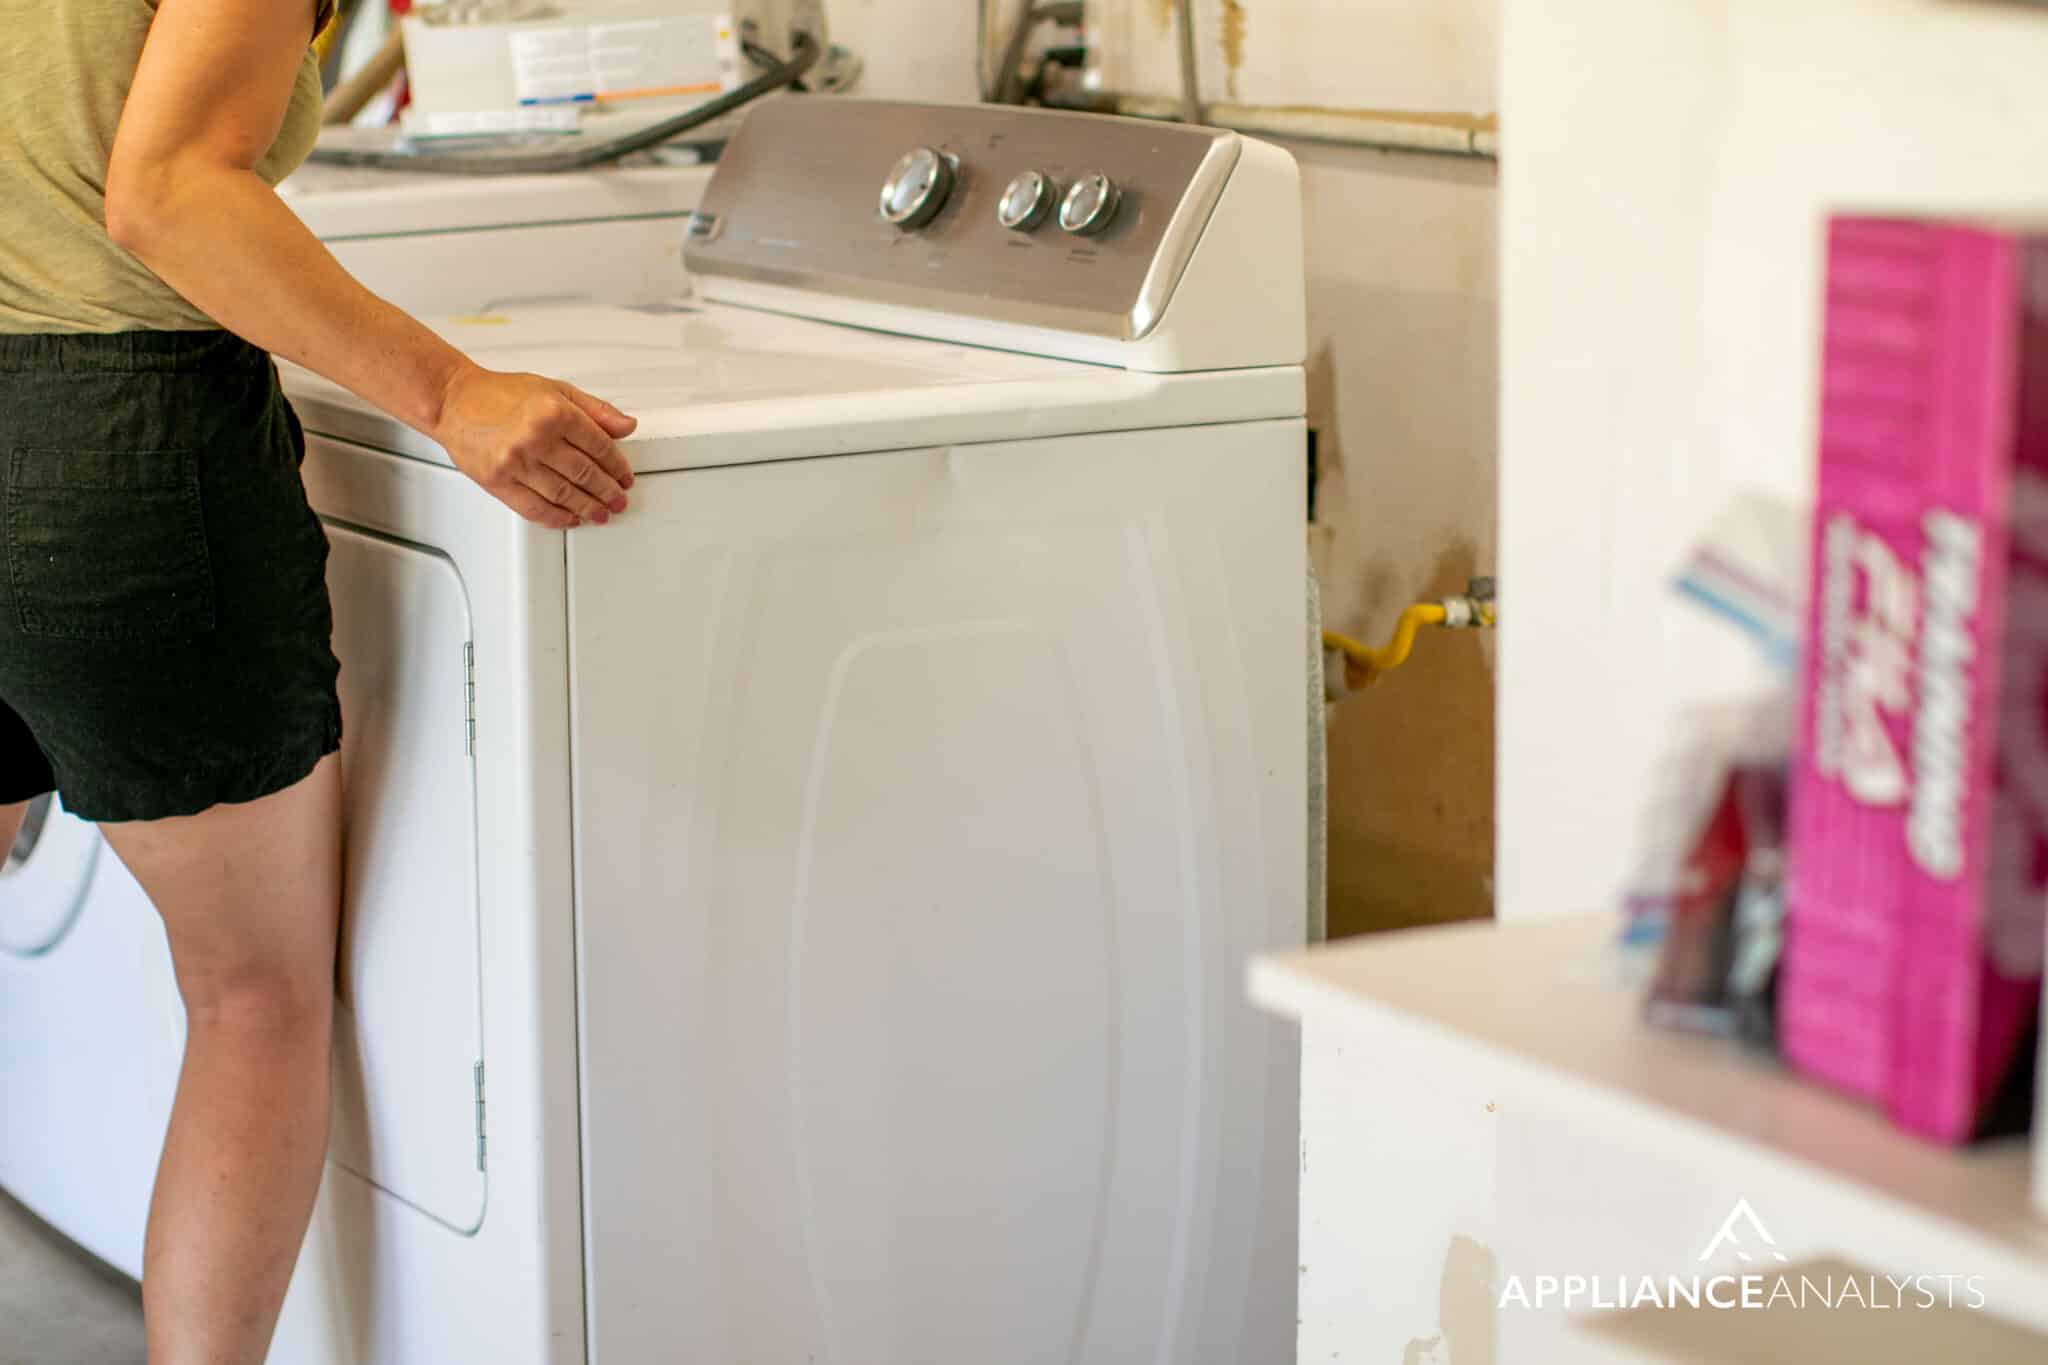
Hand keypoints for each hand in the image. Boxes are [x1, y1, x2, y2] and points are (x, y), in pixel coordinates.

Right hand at [431, 366, 638, 527]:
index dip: (617, 466)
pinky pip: (534, 508)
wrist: (453, 401)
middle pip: (584, 473)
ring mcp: (516, 462)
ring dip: (587, 508)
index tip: (625, 477)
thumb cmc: (500, 394)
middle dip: (607, 491)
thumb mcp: (554, 389)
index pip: (599, 446)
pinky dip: (556, 518)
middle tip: (618, 500)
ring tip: (601, 513)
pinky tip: (570, 519)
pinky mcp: (498, 481)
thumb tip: (626, 426)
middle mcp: (536, 437)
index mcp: (553, 412)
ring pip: (563, 494)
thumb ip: (595, 409)